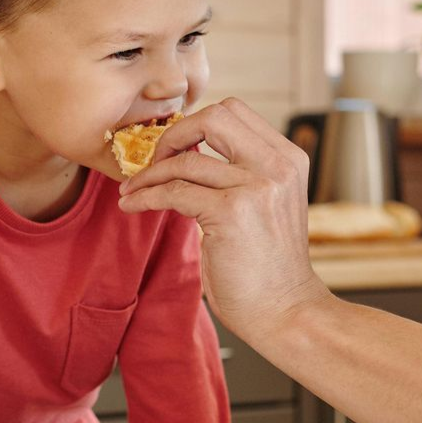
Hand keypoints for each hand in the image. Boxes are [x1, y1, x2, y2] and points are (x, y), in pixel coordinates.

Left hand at [117, 100, 329, 340]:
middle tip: (155, 160)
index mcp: (289, 159)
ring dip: (149, 174)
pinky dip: (145, 197)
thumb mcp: (269, 205)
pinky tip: (132, 206)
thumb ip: (245, 174)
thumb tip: (192, 152)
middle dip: (175, 134)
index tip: (176, 147)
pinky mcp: (232, 213)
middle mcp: (277, 166)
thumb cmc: (270, 267)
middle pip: (214, 117)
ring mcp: (256, 187)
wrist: (286, 311)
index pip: (235, 111)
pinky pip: (174, 192)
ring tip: (132, 190)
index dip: (196, 123)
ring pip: (186, 160)